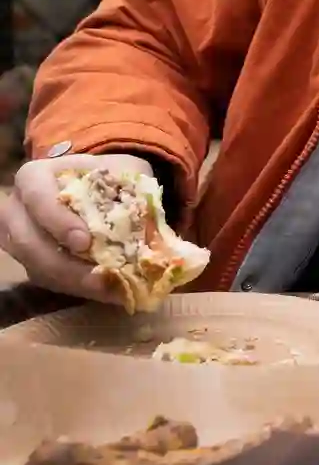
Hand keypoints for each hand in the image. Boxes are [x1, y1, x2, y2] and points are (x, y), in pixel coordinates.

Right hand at [0, 152, 156, 304]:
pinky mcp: (31, 263)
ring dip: (74, 282)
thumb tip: (154, 224)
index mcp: (35, 178)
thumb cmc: (110, 175)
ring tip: (111, 290)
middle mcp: (18, 210)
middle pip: (27, 242)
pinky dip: (78, 288)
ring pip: (35, 267)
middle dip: (63, 264)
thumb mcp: (126, 172)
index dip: (56, 221)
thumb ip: (135, 190)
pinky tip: (108, 292)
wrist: (101, 186)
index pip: (36, 197)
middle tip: (99, 278)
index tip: (84, 242)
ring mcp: (20, 240)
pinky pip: (48, 281)